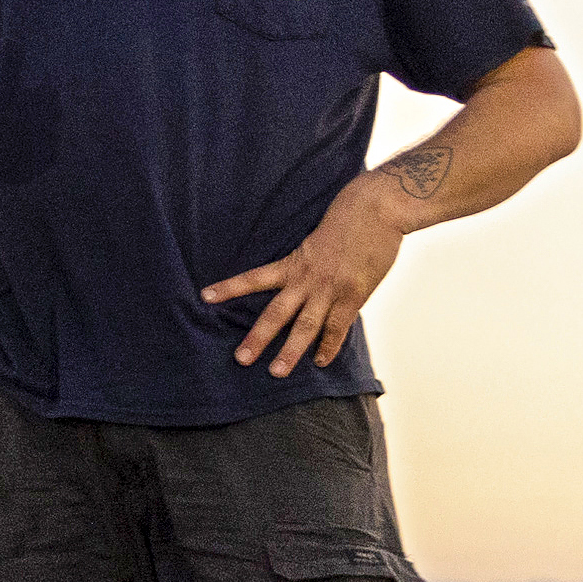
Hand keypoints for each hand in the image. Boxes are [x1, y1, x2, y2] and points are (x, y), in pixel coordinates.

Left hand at [204, 200, 403, 379]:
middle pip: (276, 313)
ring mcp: (330, 289)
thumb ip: (306, 265)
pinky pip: (338, 327)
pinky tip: (320, 361)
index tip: (205, 296)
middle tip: (240, 359)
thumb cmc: (346, 221)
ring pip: (305, 326)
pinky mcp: (354, 295)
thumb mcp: (316, 239)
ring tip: (276, 372)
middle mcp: (307, 279)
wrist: (377, 209)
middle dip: (257, 338)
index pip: (254, 277)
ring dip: (291, 352)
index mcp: (294, 262)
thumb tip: (301, 285)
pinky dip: (329, 346)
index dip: (229, 288)